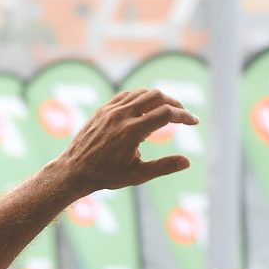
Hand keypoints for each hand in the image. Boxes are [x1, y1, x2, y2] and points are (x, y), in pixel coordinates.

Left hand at [51, 88, 195, 196]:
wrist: (73, 171)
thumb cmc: (105, 176)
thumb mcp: (137, 175)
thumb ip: (163, 167)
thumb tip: (187, 162)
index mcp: (132, 132)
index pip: (166, 113)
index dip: (184, 116)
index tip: (194, 122)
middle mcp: (121, 116)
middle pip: (156, 96)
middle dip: (174, 103)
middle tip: (183, 115)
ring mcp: (110, 110)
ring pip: (141, 92)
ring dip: (158, 98)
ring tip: (168, 110)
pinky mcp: (103, 109)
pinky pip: (126, 95)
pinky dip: (141, 97)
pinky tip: (147, 106)